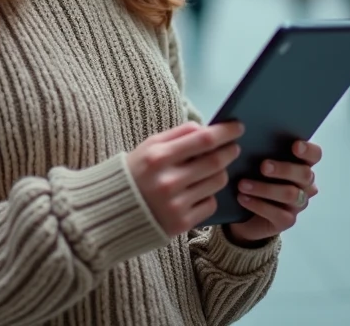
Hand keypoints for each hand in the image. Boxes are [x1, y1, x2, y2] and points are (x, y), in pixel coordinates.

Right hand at [126, 121, 242, 236]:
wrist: (111, 213)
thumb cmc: (135, 173)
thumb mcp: (149, 147)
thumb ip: (177, 135)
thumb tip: (207, 128)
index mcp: (158, 157)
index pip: (203, 140)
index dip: (225, 132)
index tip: (238, 126)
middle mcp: (168, 181)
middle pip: (215, 161)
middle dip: (230, 151)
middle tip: (234, 147)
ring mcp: (175, 204)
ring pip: (217, 182)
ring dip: (220, 172)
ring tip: (212, 169)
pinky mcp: (181, 224)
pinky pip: (210, 204)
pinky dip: (208, 195)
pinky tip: (198, 191)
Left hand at [225, 140, 321, 244]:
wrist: (244, 213)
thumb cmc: (253, 179)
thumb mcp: (256, 163)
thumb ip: (262, 150)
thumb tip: (249, 136)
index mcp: (301, 164)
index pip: (315, 155)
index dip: (308, 150)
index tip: (295, 146)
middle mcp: (304, 185)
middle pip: (305, 174)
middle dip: (284, 169)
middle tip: (263, 166)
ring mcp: (297, 204)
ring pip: (290, 194)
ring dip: (265, 188)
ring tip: (243, 184)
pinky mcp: (287, 221)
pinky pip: (278, 214)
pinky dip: (258, 205)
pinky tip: (242, 198)